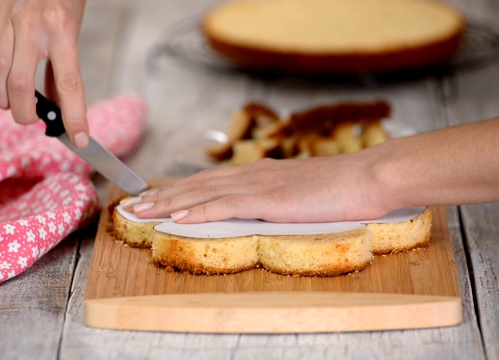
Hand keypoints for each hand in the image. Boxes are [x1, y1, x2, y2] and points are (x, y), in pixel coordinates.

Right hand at [0, 0, 88, 146]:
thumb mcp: (71, 31)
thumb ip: (60, 67)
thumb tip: (56, 106)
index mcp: (62, 31)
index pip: (69, 84)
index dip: (75, 116)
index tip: (79, 138)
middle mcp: (33, 24)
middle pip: (21, 84)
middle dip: (23, 113)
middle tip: (27, 117)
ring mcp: (5, 13)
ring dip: (0, 95)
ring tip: (7, 101)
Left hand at [124, 156, 392, 223]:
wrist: (367, 177)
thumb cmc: (341, 188)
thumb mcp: (302, 192)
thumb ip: (279, 197)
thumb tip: (265, 205)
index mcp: (259, 173)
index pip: (208, 183)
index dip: (177, 190)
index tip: (154, 198)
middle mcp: (251, 175)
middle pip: (195, 186)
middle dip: (160, 196)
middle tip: (131, 205)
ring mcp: (258, 185)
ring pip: (201, 194)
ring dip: (167, 203)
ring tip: (139, 212)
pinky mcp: (267, 199)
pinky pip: (224, 206)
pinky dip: (197, 210)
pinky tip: (177, 217)